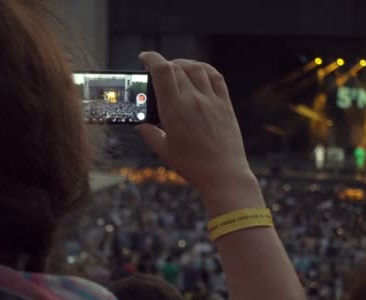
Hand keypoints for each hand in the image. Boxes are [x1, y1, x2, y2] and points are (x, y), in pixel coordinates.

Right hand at [137, 52, 254, 198]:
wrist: (224, 175)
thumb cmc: (193, 166)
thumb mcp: (165, 152)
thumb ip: (150, 135)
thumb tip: (140, 125)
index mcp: (174, 111)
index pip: (162, 72)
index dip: (151, 59)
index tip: (144, 58)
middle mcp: (193, 100)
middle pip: (176, 68)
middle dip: (164, 64)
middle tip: (157, 71)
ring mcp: (211, 100)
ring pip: (196, 68)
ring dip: (183, 63)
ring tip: (176, 68)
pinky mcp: (225, 104)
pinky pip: (216, 77)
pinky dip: (204, 68)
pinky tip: (198, 71)